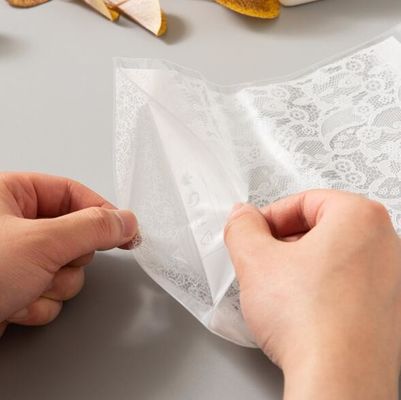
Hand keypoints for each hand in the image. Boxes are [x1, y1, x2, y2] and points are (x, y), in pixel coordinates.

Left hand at [0, 173, 137, 337]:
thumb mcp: (41, 243)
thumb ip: (91, 228)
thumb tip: (125, 220)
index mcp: (11, 195)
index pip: (73, 193)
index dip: (102, 212)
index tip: (126, 230)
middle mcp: (14, 224)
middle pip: (75, 236)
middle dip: (68, 260)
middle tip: (50, 263)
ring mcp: (17, 258)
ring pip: (66, 269)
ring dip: (53, 285)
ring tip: (25, 287)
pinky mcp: (17, 286)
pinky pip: (51, 292)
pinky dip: (39, 303)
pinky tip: (15, 304)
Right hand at [225, 190, 400, 399]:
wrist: (339, 382)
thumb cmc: (313, 322)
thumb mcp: (255, 260)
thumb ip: (242, 228)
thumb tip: (241, 218)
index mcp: (361, 218)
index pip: (304, 201)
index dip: (270, 216)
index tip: (253, 231)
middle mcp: (384, 244)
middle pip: (318, 227)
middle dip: (281, 242)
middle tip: (259, 258)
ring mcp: (389, 278)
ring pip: (328, 256)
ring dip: (295, 265)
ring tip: (274, 287)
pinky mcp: (384, 309)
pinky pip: (341, 282)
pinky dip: (315, 286)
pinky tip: (296, 307)